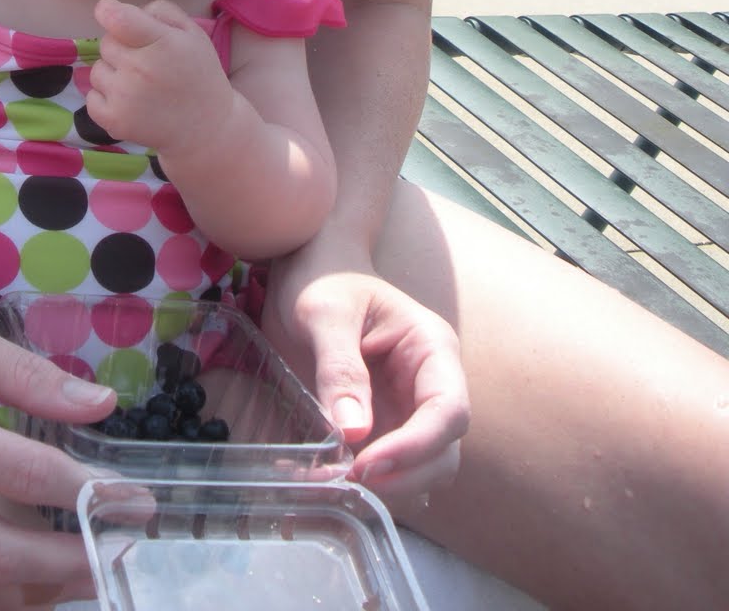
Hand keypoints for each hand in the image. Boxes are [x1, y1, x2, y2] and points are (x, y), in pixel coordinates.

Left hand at [88, 0, 227, 150]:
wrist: (205, 127)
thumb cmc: (198, 73)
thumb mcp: (192, 33)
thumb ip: (161, 11)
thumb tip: (124, 9)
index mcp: (161, 43)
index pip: (117, 19)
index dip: (107, 10)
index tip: (107, 10)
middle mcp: (139, 69)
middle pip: (106, 43)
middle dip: (121, 46)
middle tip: (145, 61)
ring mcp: (125, 97)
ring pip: (97, 69)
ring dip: (113, 72)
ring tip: (139, 84)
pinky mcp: (114, 121)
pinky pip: (91, 97)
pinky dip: (105, 97)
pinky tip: (129, 101)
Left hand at [262, 243, 469, 501]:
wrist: (308, 269)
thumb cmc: (321, 278)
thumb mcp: (324, 313)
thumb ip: (339, 367)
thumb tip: (354, 430)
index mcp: (431, 349)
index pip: (448, 411)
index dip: (416, 447)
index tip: (366, 464)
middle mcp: (429, 384)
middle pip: (443, 452)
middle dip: (402, 476)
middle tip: (345, 480)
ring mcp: (408, 408)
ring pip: (420, 470)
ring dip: (383, 486)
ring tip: (327, 481)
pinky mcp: (382, 424)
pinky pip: (385, 466)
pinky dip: (360, 481)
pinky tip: (320, 476)